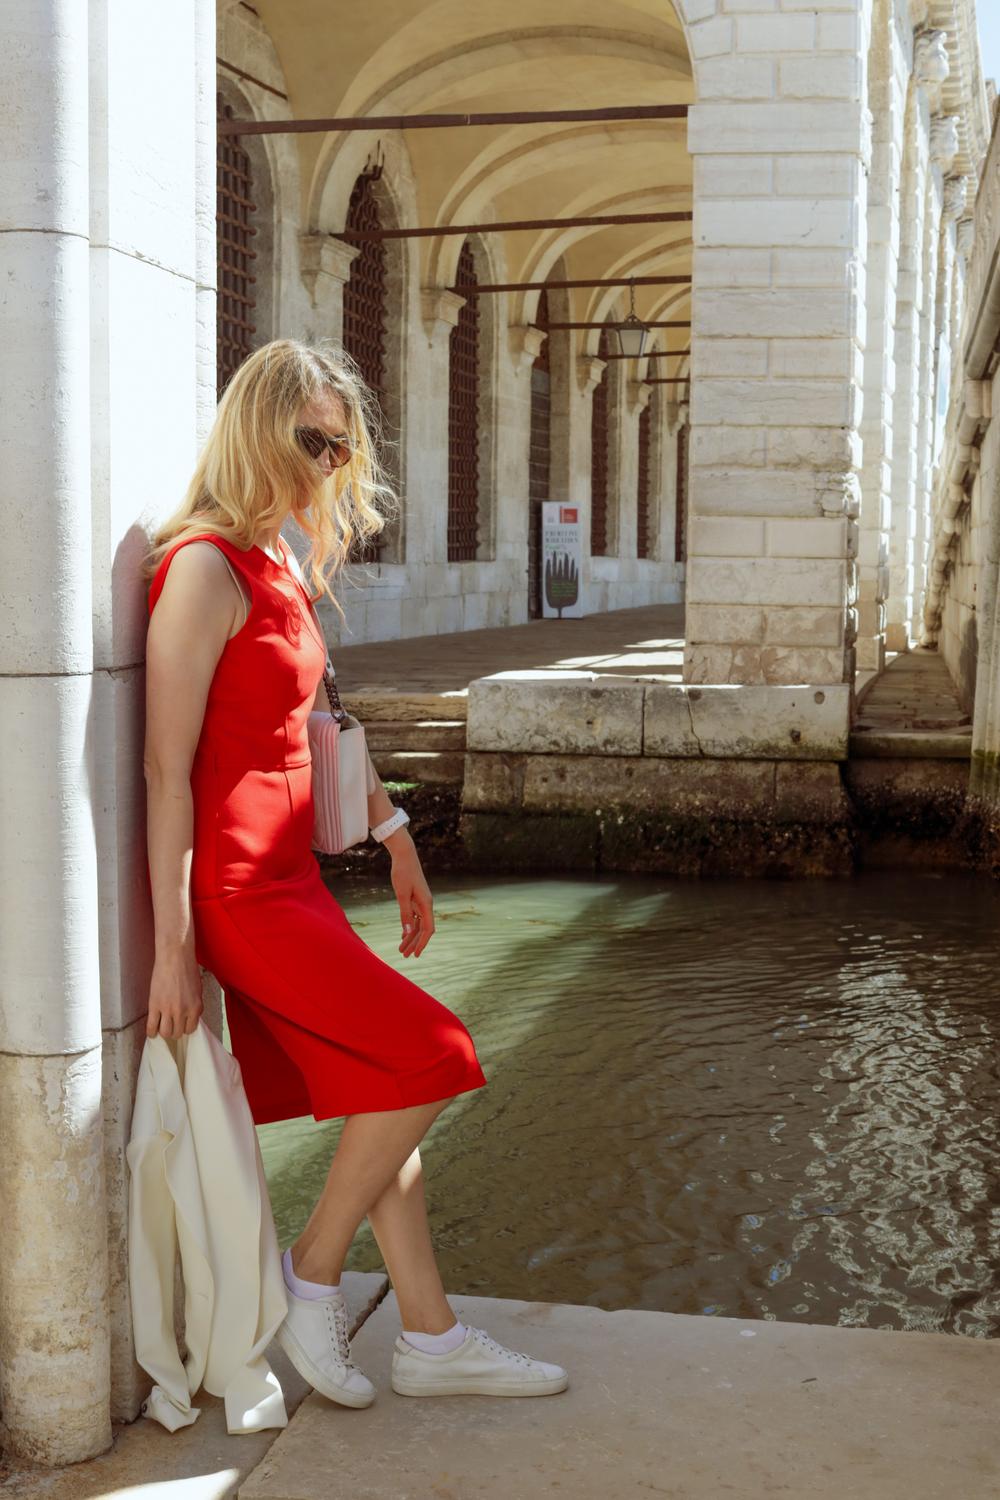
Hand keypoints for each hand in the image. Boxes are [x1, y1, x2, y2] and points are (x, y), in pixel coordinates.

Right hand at [146, 948, 204, 1038]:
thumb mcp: (197, 990)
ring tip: (161, 1027)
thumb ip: (194, 1005)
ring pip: (165, 1033)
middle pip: (177, 1033)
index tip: (180, 1026)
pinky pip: (151, 1026)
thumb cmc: (188, 969)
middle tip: (170, 1026)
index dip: (184, 1028)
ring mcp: (168, 1010)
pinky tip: (151, 1031)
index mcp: (195, 1008)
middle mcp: (183, 1011)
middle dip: (174, 1031)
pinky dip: (151, 1032)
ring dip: (163, 1032)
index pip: (190, 1029)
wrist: (175, 957)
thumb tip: (189, 1017)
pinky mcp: (155, 1005)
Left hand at [388, 836, 434, 956]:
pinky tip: (403, 935)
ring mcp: (421, 902)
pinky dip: (409, 927)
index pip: (428, 929)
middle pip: (423, 929)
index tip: (415, 954)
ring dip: (410, 937)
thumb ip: (405, 914)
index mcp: (426, 904)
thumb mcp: (402, 894)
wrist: (404, 855)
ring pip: (418, 924)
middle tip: (404, 956)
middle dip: (414, 943)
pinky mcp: (415, 899)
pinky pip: (415, 917)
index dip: (422, 943)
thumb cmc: (403, 873)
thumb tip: (408, 932)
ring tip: (401, 949)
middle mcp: (426, 904)